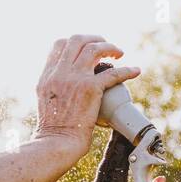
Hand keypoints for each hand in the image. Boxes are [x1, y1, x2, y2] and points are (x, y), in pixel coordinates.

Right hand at [33, 35, 140, 156]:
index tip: (87, 48)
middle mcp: (59, 73)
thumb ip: (54, 85)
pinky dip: (127, 70)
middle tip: (106, 46)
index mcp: (47, 76)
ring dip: (110, 47)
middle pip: (77, 40)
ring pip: (95, 49)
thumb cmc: (53, 129)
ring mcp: (75, 79)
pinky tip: (135, 71)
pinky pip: (113, 72)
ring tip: (119, 54)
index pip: (59, 45)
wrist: (57, 143)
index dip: (76, 42)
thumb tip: (65, 80)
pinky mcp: (90, 88)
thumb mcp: (44, 100)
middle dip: (95, 38)